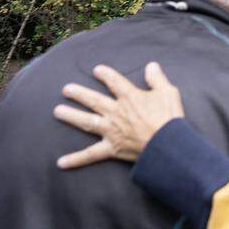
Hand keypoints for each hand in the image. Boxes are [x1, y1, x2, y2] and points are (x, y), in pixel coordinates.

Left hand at [53, 62, 183, 168]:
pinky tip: (60, 163)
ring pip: (87, 122)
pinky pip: (91, 155)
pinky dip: (76, 159)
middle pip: (94, 100)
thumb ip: (157, 78)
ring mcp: (111, 131)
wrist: (168, 144)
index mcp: (130, 98)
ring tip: (58, 111)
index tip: (97, 70)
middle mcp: (116, 112)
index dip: (105, 74)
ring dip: (71, 116)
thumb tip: (151, 65)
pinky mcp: (111, 148)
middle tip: (66, 89)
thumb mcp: (169, 92)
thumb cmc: (170, 118)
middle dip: (79, 94)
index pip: (114, 82)